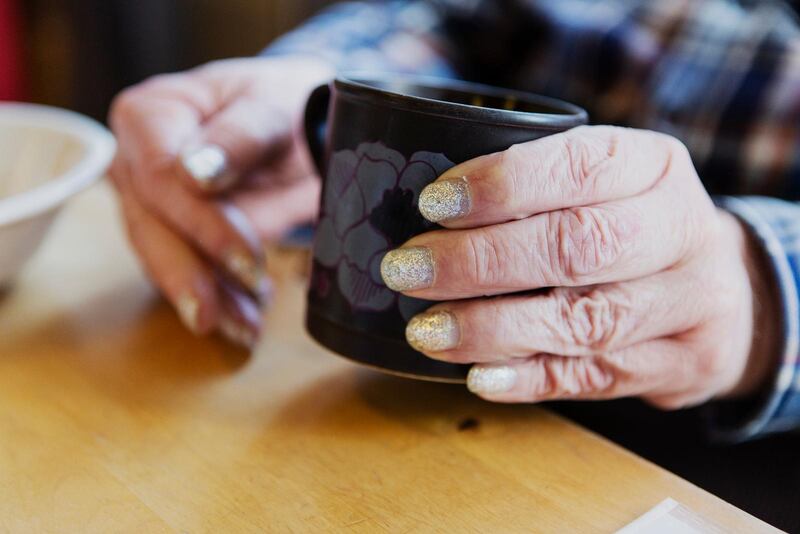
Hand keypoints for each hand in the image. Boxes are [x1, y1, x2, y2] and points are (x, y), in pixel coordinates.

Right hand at [109, 56, 332, 346]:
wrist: (296, 121)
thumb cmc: (281, 102)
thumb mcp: (272, 105)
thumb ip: (239, 137)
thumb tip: (195, 174)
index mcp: (149, 116)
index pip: (161, 176)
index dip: (202, 223)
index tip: (247, 258)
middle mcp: (136, 161)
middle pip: (151, 226)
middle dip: (191, 276)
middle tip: (226, 318)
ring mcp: (150, 203)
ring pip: (164, 260)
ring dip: (208, 300)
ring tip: (248, 328)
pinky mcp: (175, 236)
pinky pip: (189, 274)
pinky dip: (220, 302)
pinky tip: (247, 322)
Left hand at [381, 126, 778, 407]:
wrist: (726, 288)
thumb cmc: (633, 222)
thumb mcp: (607, 181)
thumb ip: (536, 185)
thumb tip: (422, 207)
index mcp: (656, 165)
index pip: (578, 166)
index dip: (500, 185)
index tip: (431, 203)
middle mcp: (682, 230)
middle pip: (578, 246)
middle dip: (480, 261)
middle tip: (406, 269)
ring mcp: (690, 304)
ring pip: (584, 320)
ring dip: (491, 328)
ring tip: (425, 329)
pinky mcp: (680, 365)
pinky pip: (595, 377)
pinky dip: (527, 378)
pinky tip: (476, 375)